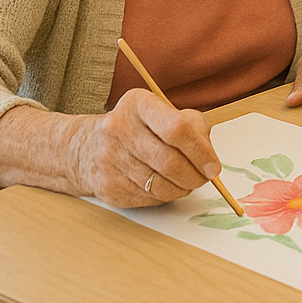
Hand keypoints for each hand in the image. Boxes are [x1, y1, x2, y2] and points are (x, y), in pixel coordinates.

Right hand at [71, 90, 220, 206]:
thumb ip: (194, 127)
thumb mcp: (166, 113)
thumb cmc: (140, 128)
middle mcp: (118, 129)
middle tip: (205, 178)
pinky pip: (147, 198)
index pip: (176, 129)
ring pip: (160, 185)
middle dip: (195, 176)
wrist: (89, 147)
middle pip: (169, 161)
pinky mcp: (106, 185)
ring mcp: (109, 158)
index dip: (200, 151)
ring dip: (182, 188)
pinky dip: (165, 196)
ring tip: (187, 182)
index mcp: (138, 104)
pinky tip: (166, 186)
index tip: (213, 166)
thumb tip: (209, 158)